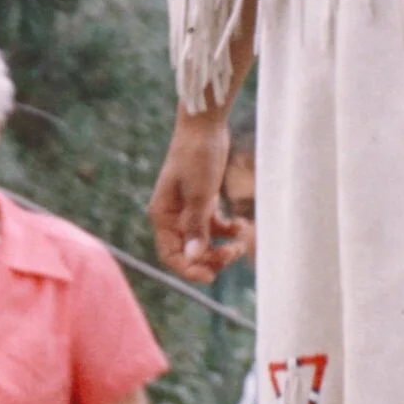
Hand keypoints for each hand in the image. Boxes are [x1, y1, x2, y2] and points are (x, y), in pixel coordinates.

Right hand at [148, 111, 243, 283]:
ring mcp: (187, 210)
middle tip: (234, 253)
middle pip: (189, 252)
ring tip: (240, 241)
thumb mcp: (200, 194)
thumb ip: (197, 226)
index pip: (170, 255)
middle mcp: (172, 217)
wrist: (205, 126)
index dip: (189, 269)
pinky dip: (227, 231)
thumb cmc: (197, 157)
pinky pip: (213, 228)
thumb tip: (194, 257)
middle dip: (210, 258)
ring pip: (203, 242)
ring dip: (221, 247)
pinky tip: (240, 226)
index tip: (211, 276)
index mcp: (162, 216)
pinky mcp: (202, 202)